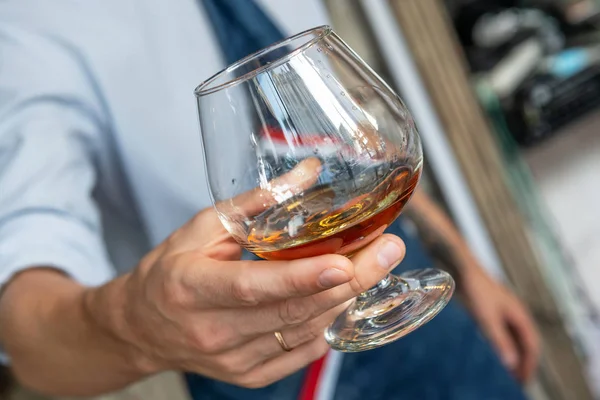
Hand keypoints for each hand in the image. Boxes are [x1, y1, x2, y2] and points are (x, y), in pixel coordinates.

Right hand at [88, 159, 404, 387]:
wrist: (141, 327)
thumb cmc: (170, 270)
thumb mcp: (201, 227)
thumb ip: (256, 202)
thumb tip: (309, 173)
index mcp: (193, 288)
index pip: (254, 287)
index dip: (302, 278)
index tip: (344, 263)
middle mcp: (214, 332)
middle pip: (292, 310)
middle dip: (349, 280)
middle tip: (388, 250)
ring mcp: (233, 360)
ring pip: (304, 331)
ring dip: (344, 299)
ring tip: (374, 266)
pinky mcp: (249, 376)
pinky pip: (302, 353)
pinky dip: (328, 323)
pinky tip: (344, 297)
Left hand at [463, 270, 539, 381]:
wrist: (464, 269)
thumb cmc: (476, 291)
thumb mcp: (487, 318)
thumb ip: (499, 340)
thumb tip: (511, 363)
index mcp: (520, 315)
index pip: (532, 345)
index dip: (530, 364)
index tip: (523, 380)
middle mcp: (517, 313)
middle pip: (526, 342)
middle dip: (524, 361)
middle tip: (517, 381)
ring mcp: (506, 310)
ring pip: (516, 337)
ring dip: (514, 353)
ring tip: (508, 371)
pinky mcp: (495, 308)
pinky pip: (505, 331)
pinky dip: (505, 344)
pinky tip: (496, 351)